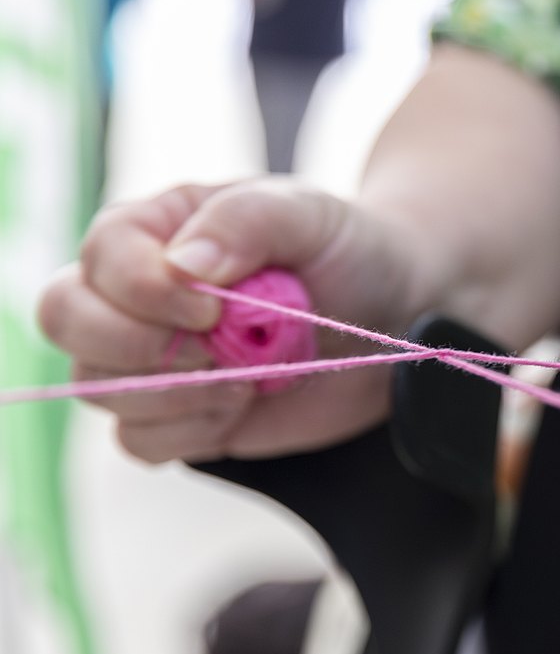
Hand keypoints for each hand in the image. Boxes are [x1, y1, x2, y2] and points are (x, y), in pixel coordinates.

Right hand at [38, 179, 443, 461]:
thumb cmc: (347, 248)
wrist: (396, 309)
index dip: (143, 290)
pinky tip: (240, 405)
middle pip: (68, 321)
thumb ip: (243, 220)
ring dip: (173, 392)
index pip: (100, 260)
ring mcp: (154, 358)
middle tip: (215, 348)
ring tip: (247, 376)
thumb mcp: (307, 212)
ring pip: (97, 388)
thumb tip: (180, 266)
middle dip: (134, 345)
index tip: (213, 306)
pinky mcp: (182, 414)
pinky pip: (139, 441)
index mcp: (154, 230)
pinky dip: (187, 431)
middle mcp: (137, 293)